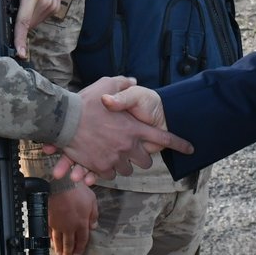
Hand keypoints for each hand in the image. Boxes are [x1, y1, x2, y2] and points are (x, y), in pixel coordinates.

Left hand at [5, 0, 62, 57]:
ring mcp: (53, 5)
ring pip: (34, 23)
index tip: (19, 53)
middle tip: (13, 2)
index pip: (24, 21)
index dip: (20, 39)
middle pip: (28, 24)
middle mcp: (46, 1)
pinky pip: (41, 18)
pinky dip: (33, 14)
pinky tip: (32, 1)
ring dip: (26, 17)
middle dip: (18, 21)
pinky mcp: (56, 7)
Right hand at [46, 76, 189, 183]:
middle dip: (142, 157)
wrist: (65, 119)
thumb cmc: (86, 101)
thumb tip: (133, 80)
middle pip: (146, 161)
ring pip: (128, 169)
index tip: (190, 149)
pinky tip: (103, 162)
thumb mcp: (107, 84)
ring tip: (117, 156)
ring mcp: (115, 158)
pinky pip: (111, 174)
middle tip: (135, 152)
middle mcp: (129, 146)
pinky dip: (108, 169)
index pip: (165, 138)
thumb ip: (123, 85)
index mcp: (135, 128)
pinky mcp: (101, 167)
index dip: (180, 144)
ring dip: (125, 164)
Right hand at [47, 183, 98, 254]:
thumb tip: (94, 226)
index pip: (82, 240)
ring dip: (59, 249)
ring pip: (58, 240)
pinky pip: (49, 232)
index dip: (80, 249)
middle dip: (68, 253)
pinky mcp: (48, 220)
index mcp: (81, 223)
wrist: (60, 185)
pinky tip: (50, 242)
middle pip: (69, 243)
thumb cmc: (77, 190)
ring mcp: (57, 225)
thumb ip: (94, 215)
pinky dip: (49, 239)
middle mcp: (69, 227)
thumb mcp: (92, 200)